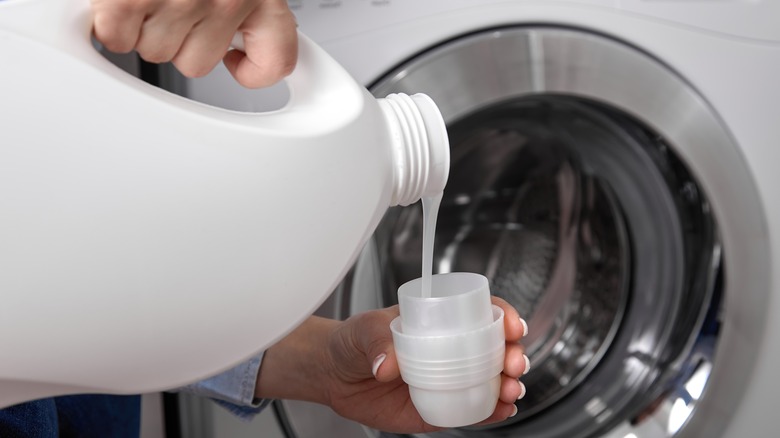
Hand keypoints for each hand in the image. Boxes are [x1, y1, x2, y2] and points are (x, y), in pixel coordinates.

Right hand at [91, 0, 297, 87]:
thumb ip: (247, 11)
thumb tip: (247, 48)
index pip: (276, 62)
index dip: (254, 68)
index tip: (241, 62)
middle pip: (199, 64)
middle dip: (182, 38)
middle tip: (172, 4)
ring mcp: (181, 1)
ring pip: (159, 53)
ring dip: (146, 28)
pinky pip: (118, 38)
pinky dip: (112, 22)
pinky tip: (120, 2)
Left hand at [256, 297, 528, 433]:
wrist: (334, 375)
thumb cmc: (352, 341)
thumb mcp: (363, 330)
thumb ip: (375, 341)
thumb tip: (387, 365)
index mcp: (440, 321)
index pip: (482, 314)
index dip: (504, 317)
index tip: (512, 326)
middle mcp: (450, 350)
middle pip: (496, 349)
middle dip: (514, 354)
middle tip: (513, 363)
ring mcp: (447, 380)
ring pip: (490, 381)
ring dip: (508, 384)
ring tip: (509, 390)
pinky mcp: (439, 408)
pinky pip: (471, 411)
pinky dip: (491, 412)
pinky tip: (501, 411)